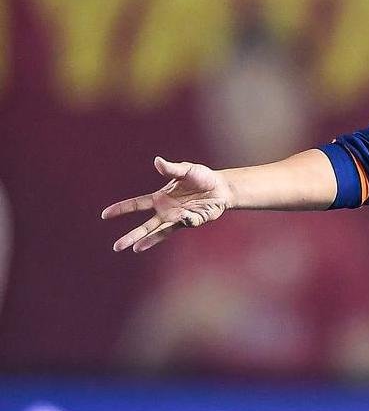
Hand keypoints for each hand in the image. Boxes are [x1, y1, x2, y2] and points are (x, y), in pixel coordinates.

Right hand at [102, 157, 231, 252]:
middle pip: (145, 225)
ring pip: (159, 232)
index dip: (121, 209)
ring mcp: (178, 218)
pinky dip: (184, 220)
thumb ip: (171, 169)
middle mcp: (166, 211)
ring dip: (147, 241)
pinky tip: (184, 216)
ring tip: (134, 249)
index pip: (136, 204)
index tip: (104, 215)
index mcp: (160, 198)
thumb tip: (157, 161)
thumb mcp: (186, 170)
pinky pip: (185, 223)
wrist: (222, 187)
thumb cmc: (202, 177)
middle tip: (116, 247)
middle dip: (131, 235)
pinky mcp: (192, 221)